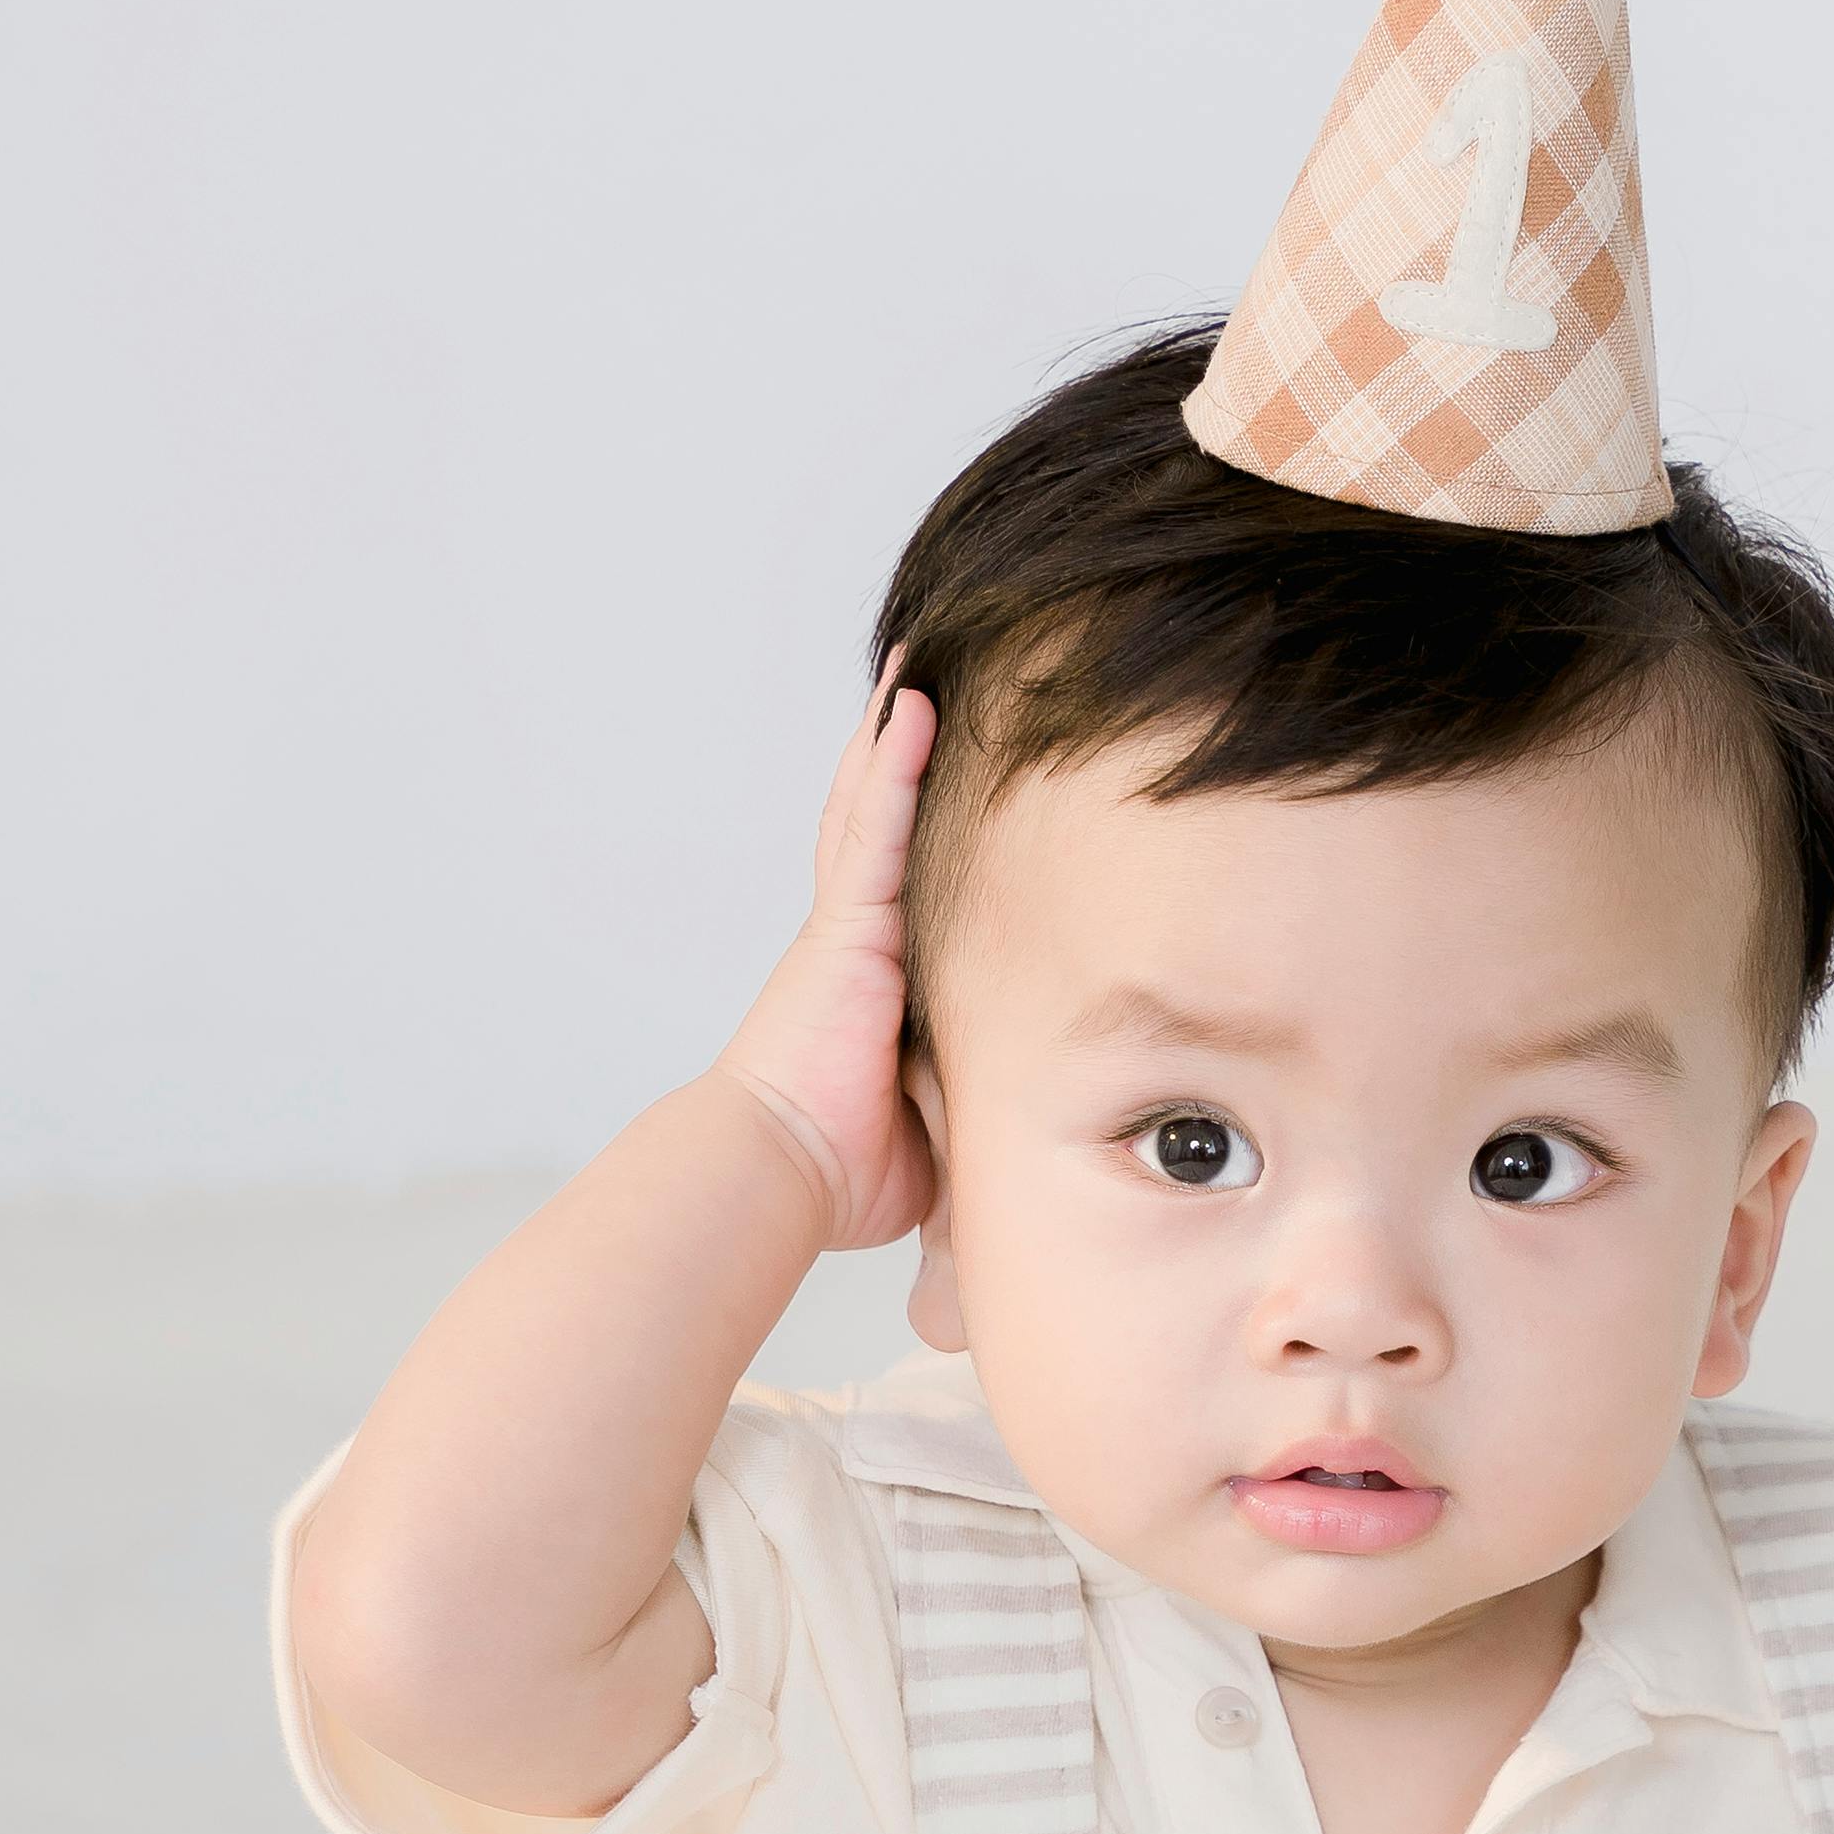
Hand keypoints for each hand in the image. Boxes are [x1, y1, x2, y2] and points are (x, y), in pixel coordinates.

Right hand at [714, 660, 938, 1247]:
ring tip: (921, 661)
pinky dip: (892, 763)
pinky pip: (875, 827)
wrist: (781, 1172)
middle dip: (899, 757)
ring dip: (895, 733)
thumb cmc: (845, 1170)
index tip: (950, 777)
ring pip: (873, 807)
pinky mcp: (845, 926)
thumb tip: (1052, 1123)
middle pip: (879, 825)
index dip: (917, 824)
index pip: (904, 885)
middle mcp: (855, 942)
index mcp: (873, 982)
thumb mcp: (938, 1124)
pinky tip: (913, 704)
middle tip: (929, 684)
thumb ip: (980, 1098)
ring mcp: (847, 927)